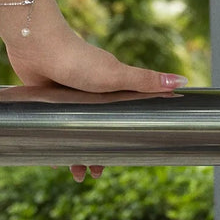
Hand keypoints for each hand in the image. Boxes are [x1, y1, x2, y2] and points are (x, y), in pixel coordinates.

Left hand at [0, 0, 187, 181]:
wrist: (36, 44)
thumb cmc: (78, 58)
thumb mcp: (116, 74)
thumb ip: (145, 81)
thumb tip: (183, 81)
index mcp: (108, 89)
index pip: (119, 120)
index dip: (121, 140)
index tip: (122, 160)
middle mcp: (87, 94)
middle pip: (94, 129)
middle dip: (96, 152)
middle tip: (94, 174)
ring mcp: (65, 97)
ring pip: (73, 130)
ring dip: (74, 152)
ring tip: (75, 174)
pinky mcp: (45, 98)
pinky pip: (51, 124)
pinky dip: (52, 139)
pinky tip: (49, 157)